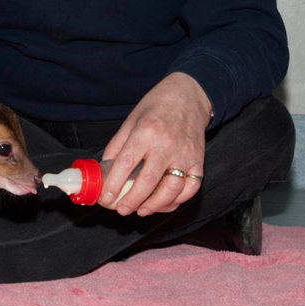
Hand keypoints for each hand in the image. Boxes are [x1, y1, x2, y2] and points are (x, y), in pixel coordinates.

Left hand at [99, 72, 210, 215]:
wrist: (188, 95)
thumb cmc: (156, 106)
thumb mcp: (131, 120)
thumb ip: (118, 144)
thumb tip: (105, 168)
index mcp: (145, 132)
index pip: (126, 163)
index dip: (114, 184)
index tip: (106, 197)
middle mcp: (166, 144)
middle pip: (148, 181)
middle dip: (132, 200)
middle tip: (122, 209)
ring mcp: (185, 154)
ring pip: (172, 189)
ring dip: (155, 205)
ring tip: (141, 210)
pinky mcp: (199, 160)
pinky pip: (191, 187)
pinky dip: (178, 200)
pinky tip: (165, 203)